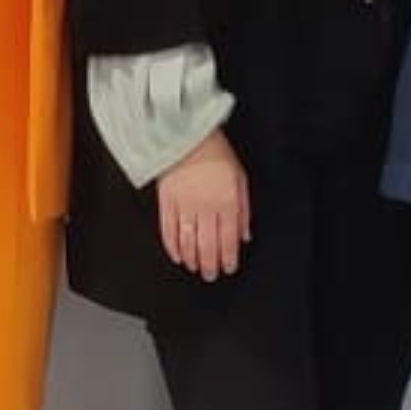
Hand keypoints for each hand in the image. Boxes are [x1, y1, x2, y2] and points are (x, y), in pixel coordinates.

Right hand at [154, 131, 251, 279]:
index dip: (228, 258)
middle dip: (211, 265)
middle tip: (211, 274)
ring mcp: (184, 206)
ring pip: (188, 242)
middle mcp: (206, 206)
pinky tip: (178, 255)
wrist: (186, 135)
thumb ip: (244, 209)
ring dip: (193, 259)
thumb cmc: (216, 153)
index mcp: (227, 201)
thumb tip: (244, 235)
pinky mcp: (166, 202)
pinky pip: (168, 231)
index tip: (228, 268)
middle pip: (208, 246)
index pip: (228, 239)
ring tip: (196, 267)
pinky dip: (172, 246)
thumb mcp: (240, 178)